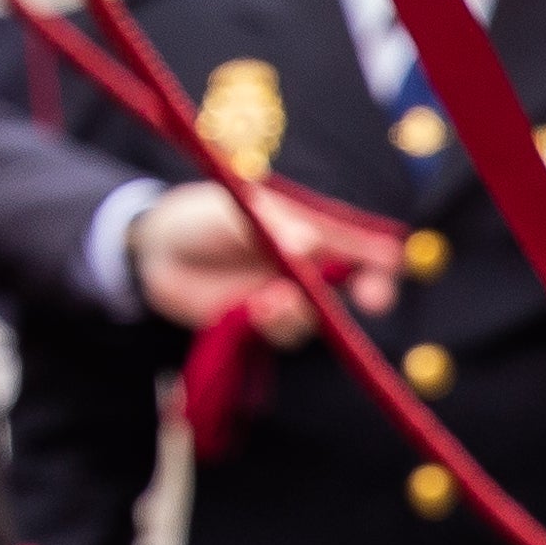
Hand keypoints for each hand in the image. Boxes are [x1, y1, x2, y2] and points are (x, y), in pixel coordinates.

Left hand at [132, 180, 400, 334]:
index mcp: (312, 227)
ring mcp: (287, 295)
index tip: (390, 266)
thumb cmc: (202, 216)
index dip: (384, 255)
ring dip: (303, 312)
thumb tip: (310, 247)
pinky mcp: (262, 322)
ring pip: (320, 316)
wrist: (156, 249)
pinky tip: (255, 311)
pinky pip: (286, 333)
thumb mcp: (238, 211)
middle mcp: (309, 264)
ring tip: (271, 301)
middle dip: (374, 292)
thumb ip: (273, 227)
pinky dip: (277, 325)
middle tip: (372, 299)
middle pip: (360, 283)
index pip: (362, 242)